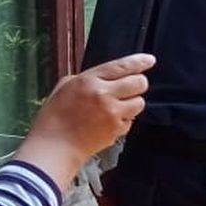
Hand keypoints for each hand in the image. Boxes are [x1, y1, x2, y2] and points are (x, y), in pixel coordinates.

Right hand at [15, 53, 154, 189]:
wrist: (55, 145)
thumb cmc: (55, 116)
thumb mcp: (65, 87)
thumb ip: (88, 79)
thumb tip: (107, 76)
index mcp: (89, 80)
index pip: (122, 66)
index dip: (139, 62)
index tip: (149, 60)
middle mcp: (104, 94)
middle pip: (139, 83)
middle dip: (137, 84)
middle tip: (128, 89)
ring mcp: (113, 113)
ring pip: (140, 102)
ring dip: (132, 103)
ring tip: (114, 108)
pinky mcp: (118, 129)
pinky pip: (131, 120)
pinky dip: (124, 120)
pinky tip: (107, 123)